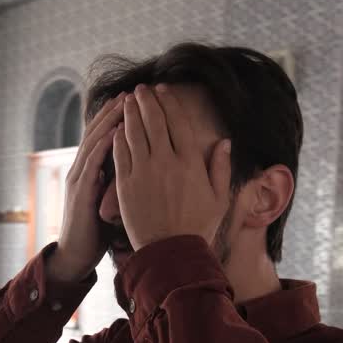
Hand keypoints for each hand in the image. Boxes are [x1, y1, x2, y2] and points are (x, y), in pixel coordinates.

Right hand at [47, 94, 125, 282]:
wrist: (76, 255)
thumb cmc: (97, 231)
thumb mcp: (112, 200)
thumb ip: (121, 181)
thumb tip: (142, 166)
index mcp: (91, 170)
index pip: (106, 135)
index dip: (121, 117)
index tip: (141, 101)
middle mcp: (82, 168)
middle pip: (99, 131)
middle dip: (116, 110)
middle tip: (134, 91)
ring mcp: (79, 178)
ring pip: (95, 141)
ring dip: (110, 120)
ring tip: (125, 102)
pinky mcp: (80, 191)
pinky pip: (93, 163)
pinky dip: (104, 145)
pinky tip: (117, 132)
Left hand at [112, 84, 231, 250]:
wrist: (171, 253)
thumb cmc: (198, 227)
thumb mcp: (219, 198)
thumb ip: (221, 168)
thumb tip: (225, 142)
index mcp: (191, 162)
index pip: (178, 122)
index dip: (169, 102)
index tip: (163, 90)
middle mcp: (167, 162)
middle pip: (154, 121)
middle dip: (146, 101)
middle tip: (141, 90)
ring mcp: (144, 172)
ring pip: (134, 133)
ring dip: (130, 113)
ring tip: (127, 101)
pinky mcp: (126, 185)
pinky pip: (120, 154)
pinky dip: (118, 137)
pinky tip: (117, 128)